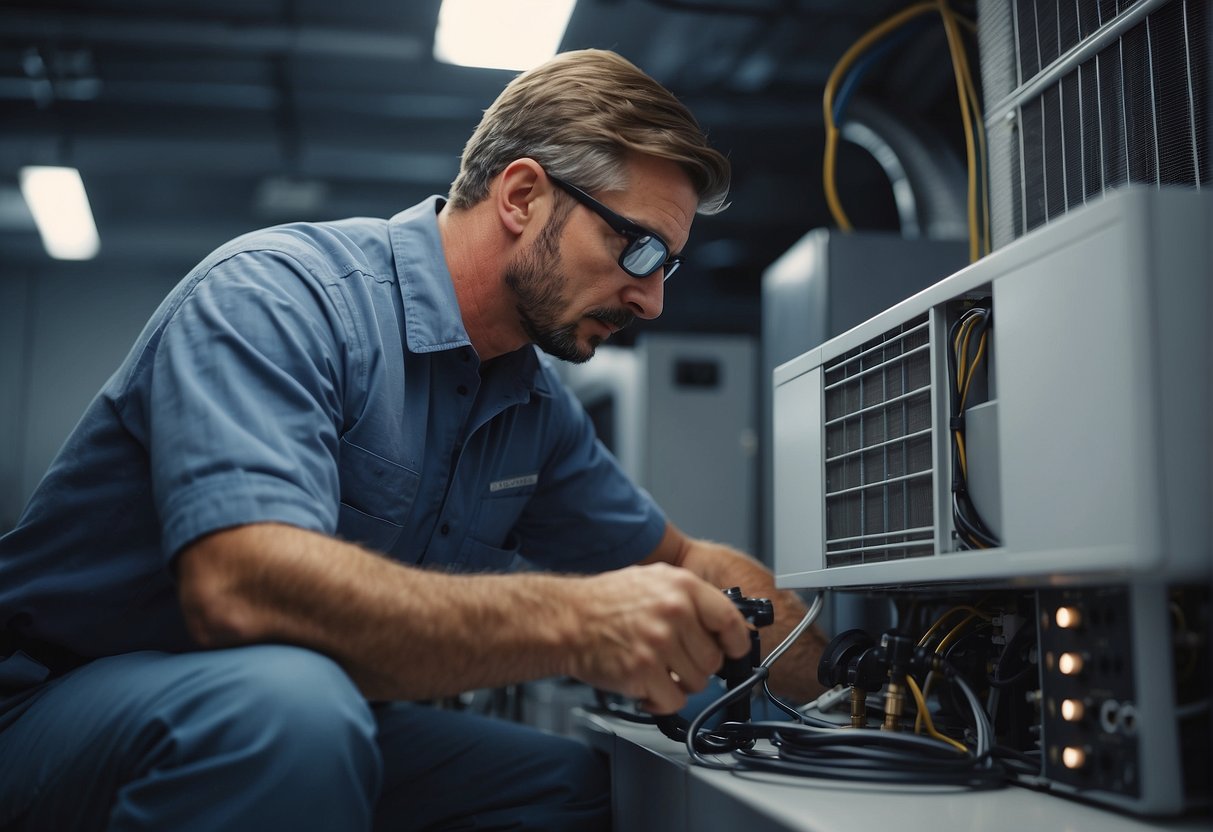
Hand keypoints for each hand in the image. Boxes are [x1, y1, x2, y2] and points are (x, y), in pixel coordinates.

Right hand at [567, 563, 752, 714]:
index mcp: (680, 586)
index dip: (737, 641)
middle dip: (698, 666)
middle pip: (713, 659)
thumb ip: (688, 598)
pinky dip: (661, 701)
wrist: (565, 619)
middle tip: (676, 660)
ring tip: (657, 669)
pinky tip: (646, 685)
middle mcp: (673, 612)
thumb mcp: (652, 581)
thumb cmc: (604, 602)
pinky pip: (673, 701)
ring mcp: (658, 643)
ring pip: (697, 683)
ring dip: (679, 684)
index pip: (729, 619)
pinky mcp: (642, 672)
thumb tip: (723, 624)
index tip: (734, 650)